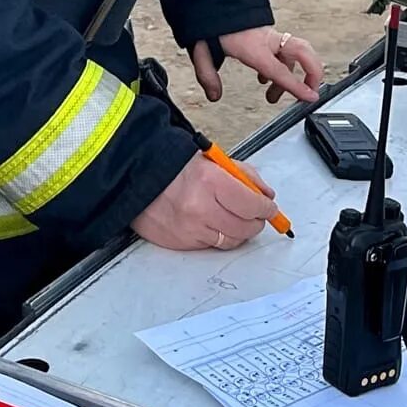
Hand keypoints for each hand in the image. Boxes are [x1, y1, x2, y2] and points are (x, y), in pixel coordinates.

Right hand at [133, 152, 279, 251]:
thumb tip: (266, 195)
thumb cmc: (173, 167)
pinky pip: (212, 245)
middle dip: (256, 221)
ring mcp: (191, 228)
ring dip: (239, 231)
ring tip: (233, 218)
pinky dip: (218, 236)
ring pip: (231, 240)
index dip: (267, 208)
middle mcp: (201, 207)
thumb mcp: (213, 160)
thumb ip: (244, 176)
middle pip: (246, 227)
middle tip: (256, 215)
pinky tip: (212, 222)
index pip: (253, 204)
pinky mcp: (182, 242)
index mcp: (211, 180)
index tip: (270, 209)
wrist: (136, 177)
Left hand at [191, 27, 325, 105]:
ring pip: (295, 53)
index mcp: (252, 46)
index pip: (280, 70)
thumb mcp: (201, 49)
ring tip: (273, 96)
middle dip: (314, 72)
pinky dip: (283, 66)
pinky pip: (284, 51)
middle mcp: (266, 39)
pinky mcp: (267, 34)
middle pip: (303, 52)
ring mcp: (269, 35)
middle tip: (311, 91)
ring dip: (292, 75)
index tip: (311, 98)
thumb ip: (207, 75)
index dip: (297, 86)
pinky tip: (266, 77)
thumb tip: (214, 95)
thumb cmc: (208, 19)